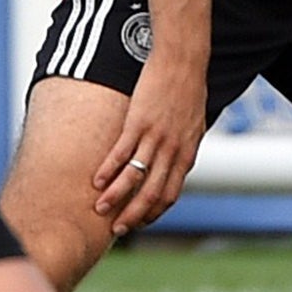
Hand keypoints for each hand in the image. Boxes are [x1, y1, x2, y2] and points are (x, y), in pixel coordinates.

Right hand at [91, 53, 206, 236]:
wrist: (183, 62)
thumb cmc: (189, 91)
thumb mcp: (194, 125)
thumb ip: (184, 147)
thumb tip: (178, 163)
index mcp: (186, 153)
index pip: (170, 194)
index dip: (154, 212)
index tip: (140, 222)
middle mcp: (172, 150)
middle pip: (152, 193)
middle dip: (133, 215)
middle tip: (117, 229)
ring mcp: (155, 137)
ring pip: (134, 177)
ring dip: (116, 197)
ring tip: (99, 210)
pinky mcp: (139, 122)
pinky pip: (121, 153)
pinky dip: (108, 170)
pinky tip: (96, 182)